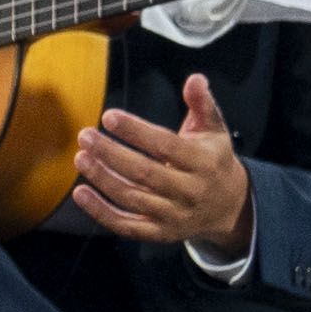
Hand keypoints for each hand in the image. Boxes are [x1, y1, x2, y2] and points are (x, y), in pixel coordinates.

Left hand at [74, 73, 252, 250]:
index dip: (136, 131)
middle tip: (85, 135)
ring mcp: (174, 215)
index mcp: (203, 162)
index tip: (109, 117)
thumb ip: (202, 104)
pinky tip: (81, 193)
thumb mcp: (215, 130)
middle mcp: (189, 191)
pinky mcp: (160, 233)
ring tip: (80, 157)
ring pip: (131, 198)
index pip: (165, 146)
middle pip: (144, 173)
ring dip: (102, 178)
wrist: (230, 206)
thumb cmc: (213, 160)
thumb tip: (194, 79)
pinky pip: (126, 226)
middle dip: (111, 154)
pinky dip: (101, 212)